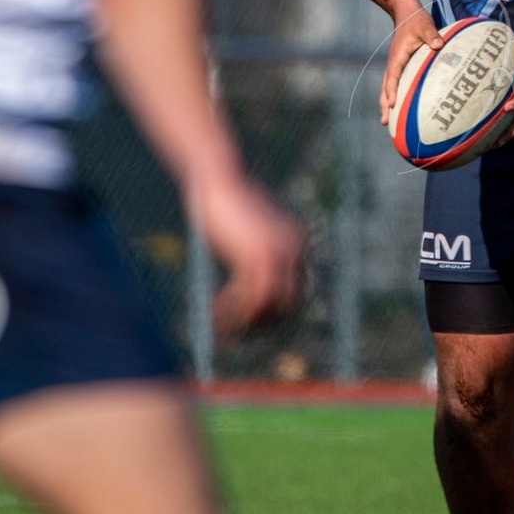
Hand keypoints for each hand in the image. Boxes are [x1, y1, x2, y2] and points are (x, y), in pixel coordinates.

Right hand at [188, 170, 307, 334]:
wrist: (217, 179)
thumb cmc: (226, 204)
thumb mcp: (247, 233)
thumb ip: (255, 256)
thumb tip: (253, 288)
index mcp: (298, 245)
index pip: (296, 296)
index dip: (271, 316)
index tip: (246, 325)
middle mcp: (296, 250)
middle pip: (287, 306)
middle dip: (260, 325)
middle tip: (233, 334)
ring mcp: (279, 253)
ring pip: (268, 307)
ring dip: (242, 323)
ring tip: (220, 328)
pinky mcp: (257, 256)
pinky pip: (250, 299)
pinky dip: (232, 313)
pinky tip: (215, 316)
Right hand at [381, 6, 443, 124]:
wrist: (405, 13)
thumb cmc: (416, 20)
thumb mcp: (425, 25)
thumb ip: (432, 35)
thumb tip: (438, 45)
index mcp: (398, 56)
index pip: (393, 76)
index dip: (391, 90)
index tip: (392, 104)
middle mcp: (393, 63)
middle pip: (385, 87)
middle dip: (385, 105)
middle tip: (385, 123)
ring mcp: (395, 65)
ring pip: (387, 88)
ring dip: (386, 104)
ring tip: (386, 122)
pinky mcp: (399, 66)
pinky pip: (394, 84)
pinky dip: (393, 96)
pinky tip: (398, 108)